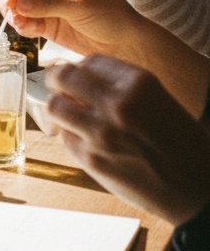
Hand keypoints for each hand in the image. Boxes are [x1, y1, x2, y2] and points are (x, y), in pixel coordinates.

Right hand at [0, 0, 139, 56]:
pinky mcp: (43, 21)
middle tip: (13, 15)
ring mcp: (44, 3)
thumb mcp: (80, 6)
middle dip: (10, 0)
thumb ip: (48, 4)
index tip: (10, 2)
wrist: (122, 41)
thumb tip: (19, 4)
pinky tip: (31, 32)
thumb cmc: (109, 15)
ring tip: (23, 26)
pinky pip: (23, 21)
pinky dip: (22, 26)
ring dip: (14, 15)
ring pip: (15, 4)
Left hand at [46, 55, 209, 225]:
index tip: (78, 76)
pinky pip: (65, 139)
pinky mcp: (91, 159)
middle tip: (60, 89)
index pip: (89, 60)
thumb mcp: (159, 100)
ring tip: (72, 117)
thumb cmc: (183, 145)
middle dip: (58, 81)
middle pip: (63, 76)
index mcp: (139, 83)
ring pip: (55, 106)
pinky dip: (72, 139)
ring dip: (61, 110)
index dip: (81, 68)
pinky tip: (90, 145)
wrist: (199, 190)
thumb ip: (121, 87)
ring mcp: (101, 132)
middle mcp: (117, 103)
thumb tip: (81, 78)